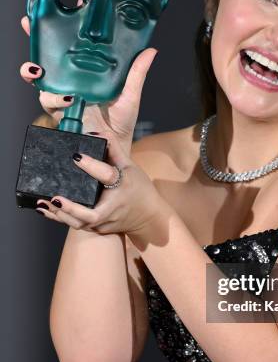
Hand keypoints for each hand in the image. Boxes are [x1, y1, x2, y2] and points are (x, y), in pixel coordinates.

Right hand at [19, 16, 156, 152]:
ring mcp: (62, 98)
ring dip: (35, 73)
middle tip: (29, 28)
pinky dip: (53, 99)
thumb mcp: (131, 93)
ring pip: (40, 82)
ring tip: (42, 70)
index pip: (65, 51)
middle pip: (46, 62)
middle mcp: (70, 83)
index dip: (51, 34)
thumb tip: (150, 50)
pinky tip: (66, 97)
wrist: (116, 150)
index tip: (42, 16)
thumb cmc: (122, 122)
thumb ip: (136, 72)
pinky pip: (49, 103)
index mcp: (84, 75)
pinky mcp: (60, 114)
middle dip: (34, 45)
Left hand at [35, 130, 158, 235]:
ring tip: (44, 203)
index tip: (76, 156)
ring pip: (81, 223)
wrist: (149, 217)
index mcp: (122, 186)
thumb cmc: (139, 188)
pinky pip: (78, 224)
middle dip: (72, 209)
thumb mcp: (130, 166)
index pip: (106, 175)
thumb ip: (114, 149)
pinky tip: (45, 210)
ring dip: (61, 215)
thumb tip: (96, 133)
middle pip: (91, 215)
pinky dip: (61, 218)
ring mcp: (105, 222)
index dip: (91, 165)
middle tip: (55, 198)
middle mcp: (113, 207)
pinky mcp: (98, 229)